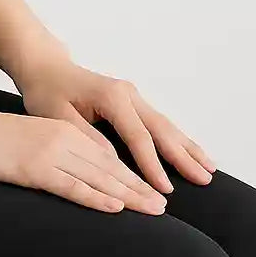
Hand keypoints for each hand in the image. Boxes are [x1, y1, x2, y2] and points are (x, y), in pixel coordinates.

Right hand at [0, 104, 169, 213]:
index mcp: (62, 130)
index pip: (105, 156)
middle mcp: (63, 138)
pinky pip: (73, 186)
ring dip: (129, 195)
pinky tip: (115, 208)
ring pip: (99, 177)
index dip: (130, 175)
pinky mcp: (35, 168)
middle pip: (110, 167)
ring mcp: (51, 153)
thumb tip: (60, 174)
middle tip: (163, 206)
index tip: (149, 190)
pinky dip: (97, 197)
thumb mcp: (24, 141)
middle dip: (139, 187)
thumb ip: (46, 154)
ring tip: (153, 210)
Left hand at [13, 52, 216, 192]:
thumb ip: (85, 135)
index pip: (138, 137)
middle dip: (183, 156)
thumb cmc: (47, 91)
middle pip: (162, 129)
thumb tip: (111, 160)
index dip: (152, 165)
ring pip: (166, 125)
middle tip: (205, 180)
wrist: (46, 67)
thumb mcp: (57, 115)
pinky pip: (159, 123)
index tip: (164, 188)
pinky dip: (177, 140)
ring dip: (188, 147)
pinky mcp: (132, 102)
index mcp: (111, 97)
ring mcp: (133, 97)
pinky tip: (192, 153)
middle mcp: (128, 94)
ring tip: (209, 169)